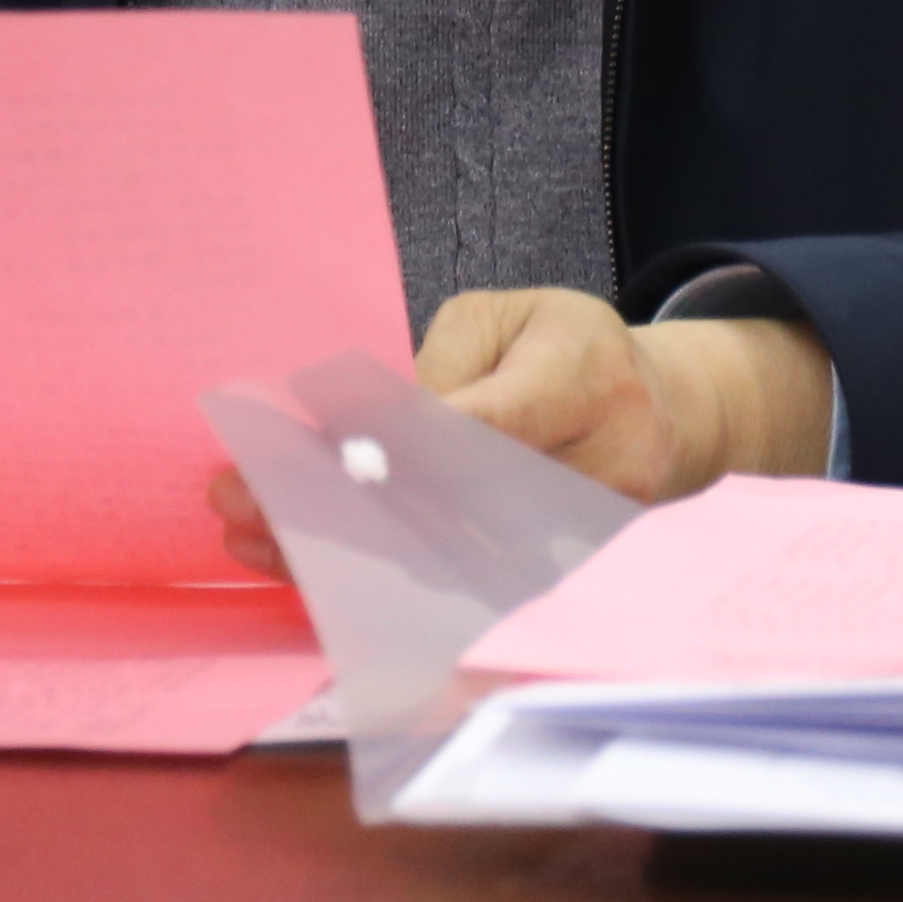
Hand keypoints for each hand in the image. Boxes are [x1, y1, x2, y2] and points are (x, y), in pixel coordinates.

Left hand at [206, 288, 833, 574]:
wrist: (663, 413)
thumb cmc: (569, 351)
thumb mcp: (509, 317)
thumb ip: (440, 368)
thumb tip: (359, 427)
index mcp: (581, 380)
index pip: (485, 424)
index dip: (398, 444)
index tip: (316, 453)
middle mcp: (593, 470)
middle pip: (452, 505)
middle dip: (337, 506)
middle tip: (239, 498)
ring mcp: (581, 540)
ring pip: (445, 560)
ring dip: (338, 551)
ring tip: (247, 534)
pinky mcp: (561, 580)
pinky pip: (456, 585)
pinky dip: (372, 576)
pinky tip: (298, 563)